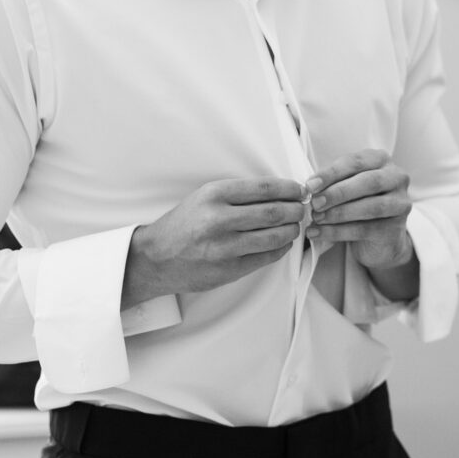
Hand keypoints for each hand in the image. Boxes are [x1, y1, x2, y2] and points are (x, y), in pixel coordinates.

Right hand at [123, 178, 305, 306]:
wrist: (156, 258)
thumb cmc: (184, 224)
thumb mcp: (205, 197)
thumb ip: (238, 194)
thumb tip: (280, 192)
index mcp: (214, 195)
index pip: (264, 188)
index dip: (289, 189)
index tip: (299, 190)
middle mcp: (219, 219)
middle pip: (274, 212)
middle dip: (295, 210)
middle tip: (302, 209)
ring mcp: (224, 247)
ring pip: (274, 236)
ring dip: (292, 230)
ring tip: (294, 225)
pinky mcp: (229, 269)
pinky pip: (266, 257)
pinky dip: (281, 248)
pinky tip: (282, 243)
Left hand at [305, 149, 414, 272]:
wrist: (379, 238)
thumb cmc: (358, 203)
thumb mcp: (346, 186)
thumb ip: (332, 182)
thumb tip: (310, 187)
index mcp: (381, 160)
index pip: (356, 162)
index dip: (332, 173)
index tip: (310, 185)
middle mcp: (396, 178)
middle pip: (368, 182)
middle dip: (338, 192)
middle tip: (315, 202)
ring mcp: (400, 203)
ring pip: (370, 207)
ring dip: (339, 213)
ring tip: (316, 218)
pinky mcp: (396, 228)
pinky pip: (365, 229)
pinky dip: (338, 232)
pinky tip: (319, 233)